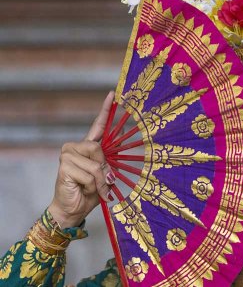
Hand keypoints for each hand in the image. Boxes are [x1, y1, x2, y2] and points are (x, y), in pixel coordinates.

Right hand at [48, 91, 114, 228]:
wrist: (74, 209)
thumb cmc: (90, 191)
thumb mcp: (105, 175)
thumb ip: (109, 162)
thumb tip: (115, 153)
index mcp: (87, 146)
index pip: (98, 124)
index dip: (105, 109)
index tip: (112, 94)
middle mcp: (75, 146)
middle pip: (99, 148)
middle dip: (105, 169)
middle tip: (104, 181)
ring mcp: (67, 155)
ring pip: (96, 164)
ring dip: (99, 180)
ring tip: (94, 188)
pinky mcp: (64, 167)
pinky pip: (89, 175)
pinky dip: (92, 186)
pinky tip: (84, 189)